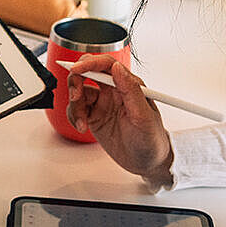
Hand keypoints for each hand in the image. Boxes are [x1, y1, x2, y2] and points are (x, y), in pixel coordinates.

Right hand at [65, 54, 172, 187]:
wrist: (147, 162)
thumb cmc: (152, 139)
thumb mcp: (144, 116)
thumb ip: (131, 90)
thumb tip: (118, 68)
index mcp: (128, 85)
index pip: (106, 65)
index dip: (89, 63)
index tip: (75, 70)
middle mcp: (114, 90)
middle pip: (87, 73)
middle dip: (76, 81)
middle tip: (75, 97)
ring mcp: (102, 103)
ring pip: (79, 92)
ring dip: (74, 104)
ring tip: (82, 121)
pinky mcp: (94, 116)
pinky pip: (76, 109)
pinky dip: (74, 116)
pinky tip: (82, 126)